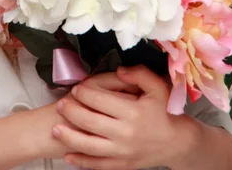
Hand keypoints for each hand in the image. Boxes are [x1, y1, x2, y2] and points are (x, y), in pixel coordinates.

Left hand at [52, 65, 200, 169]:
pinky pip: (96, 165)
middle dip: (73, 112)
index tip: (76, 89)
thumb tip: (119, 70)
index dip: (85, 93)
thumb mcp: (157, 87)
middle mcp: (125, 133)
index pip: (101, 100)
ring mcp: (122, 151)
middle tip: (61, 104)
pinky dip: (80, 161)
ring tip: (56, 128)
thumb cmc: (164, 111)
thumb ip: (139, 74)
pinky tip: (67, 155)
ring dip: (69, 137)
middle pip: (90, 122)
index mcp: (132, 111)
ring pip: (89, 145)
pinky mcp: (121, 165)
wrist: (175, 142)